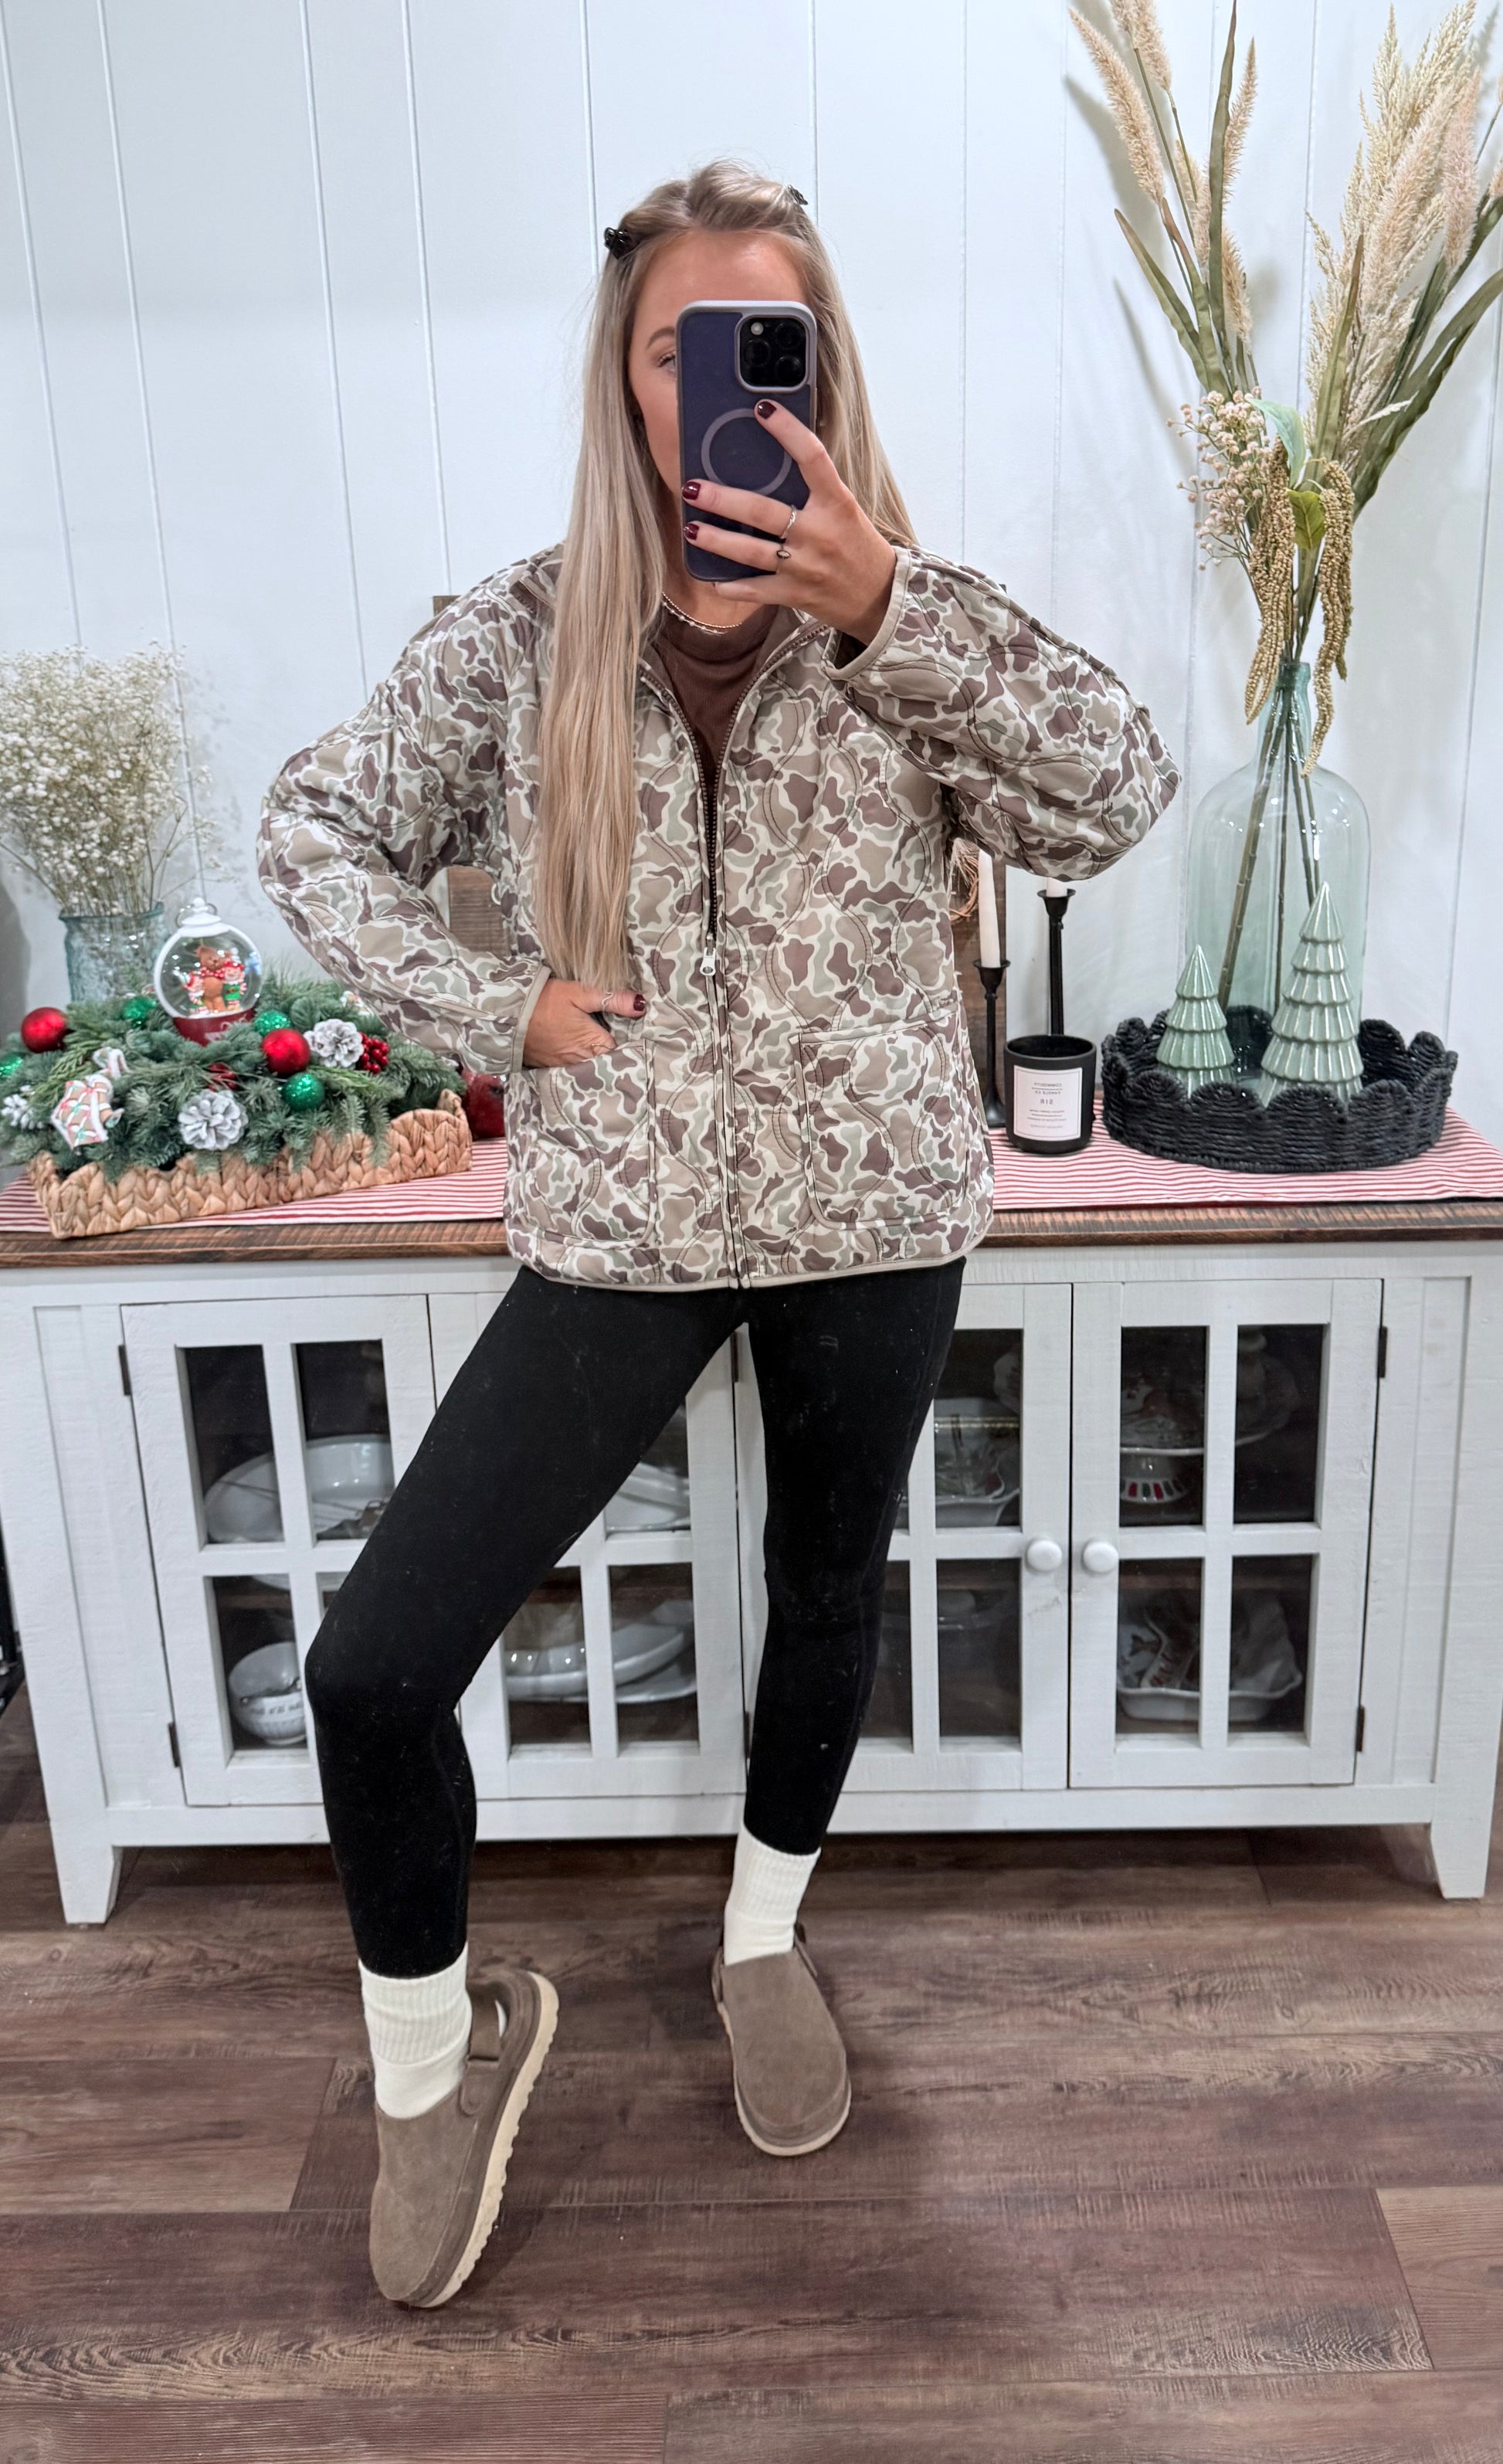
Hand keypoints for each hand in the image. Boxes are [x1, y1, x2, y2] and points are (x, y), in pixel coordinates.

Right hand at [523, 978, 644, 1066]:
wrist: (508, 1014)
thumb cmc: (545, 1000)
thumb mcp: (579, 993)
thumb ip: (612, 1000)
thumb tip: (641, 1003)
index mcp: (592, 1043)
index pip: (621, 1053)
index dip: (629, 1048)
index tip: (637, 1042)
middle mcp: (580, 1060)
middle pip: (605, 1064)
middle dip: (614, 1059)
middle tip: (625, 1050)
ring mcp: (564, 1066)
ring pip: (588, 1069)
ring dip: (596, 1064)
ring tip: (605, 1055)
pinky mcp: (549, 1066)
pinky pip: (570, 1070)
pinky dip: (577, 1066)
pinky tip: (579, 1057)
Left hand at [681, 399, 897, 642]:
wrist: (878, 596)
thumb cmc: (856, 545)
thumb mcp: (844, 509)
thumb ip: (814, 490)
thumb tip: (774, 459)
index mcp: (836, 503)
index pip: (812, 457)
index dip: (788, 430)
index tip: (763, 409)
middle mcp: (819, 534)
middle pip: (763, 512)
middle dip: (723, 499)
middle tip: (692, 487)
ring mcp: (805, 566)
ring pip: (751, 552)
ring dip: (717, 540)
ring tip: (691, 528)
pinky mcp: (795, 594)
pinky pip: (755, 591)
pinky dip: (730, 587)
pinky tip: (710, 578)